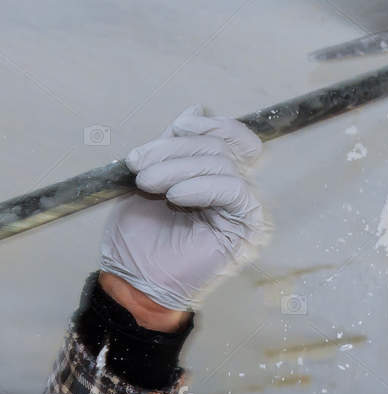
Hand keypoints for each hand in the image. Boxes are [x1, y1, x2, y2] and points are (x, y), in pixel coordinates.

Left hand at [99, 106, 267, 312]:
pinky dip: (204, 187)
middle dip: (177, 149)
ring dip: (180, 168)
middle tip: (140, 165)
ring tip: (149, 183)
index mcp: (217, 176)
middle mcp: (236, 188)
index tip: (175, 127)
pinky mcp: (247, 227)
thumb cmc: (138, 239)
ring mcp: (244, 208)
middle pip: (223, 147)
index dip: (209, 126)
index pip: (232, 137)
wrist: (133, 282)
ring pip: (225, 165)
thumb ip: (173, 147)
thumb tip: (195, 111)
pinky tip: (177, 195)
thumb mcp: (150, 179)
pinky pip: (235, 192)